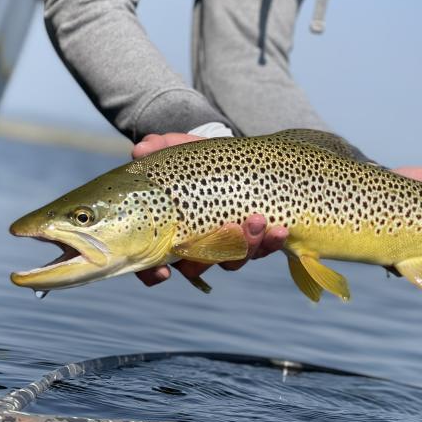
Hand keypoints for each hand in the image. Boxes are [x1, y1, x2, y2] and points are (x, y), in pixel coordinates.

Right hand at [132, 133, 288, 286]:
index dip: (152, 273)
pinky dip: (272, 242)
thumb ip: (161, 147)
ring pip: (233, 260)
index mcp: (167, 232)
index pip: (150, 264)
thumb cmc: (195, 159)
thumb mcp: (179, 149)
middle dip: (211, 254)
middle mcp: (194, 247)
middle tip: (228, 229)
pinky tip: (280, 229)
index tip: (163, 271)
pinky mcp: (253, 240)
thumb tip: (142, 149)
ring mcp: (225, 246)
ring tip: (257, 220)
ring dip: (247, 245)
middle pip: (197, 267)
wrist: (232, 159)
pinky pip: (262, 250)